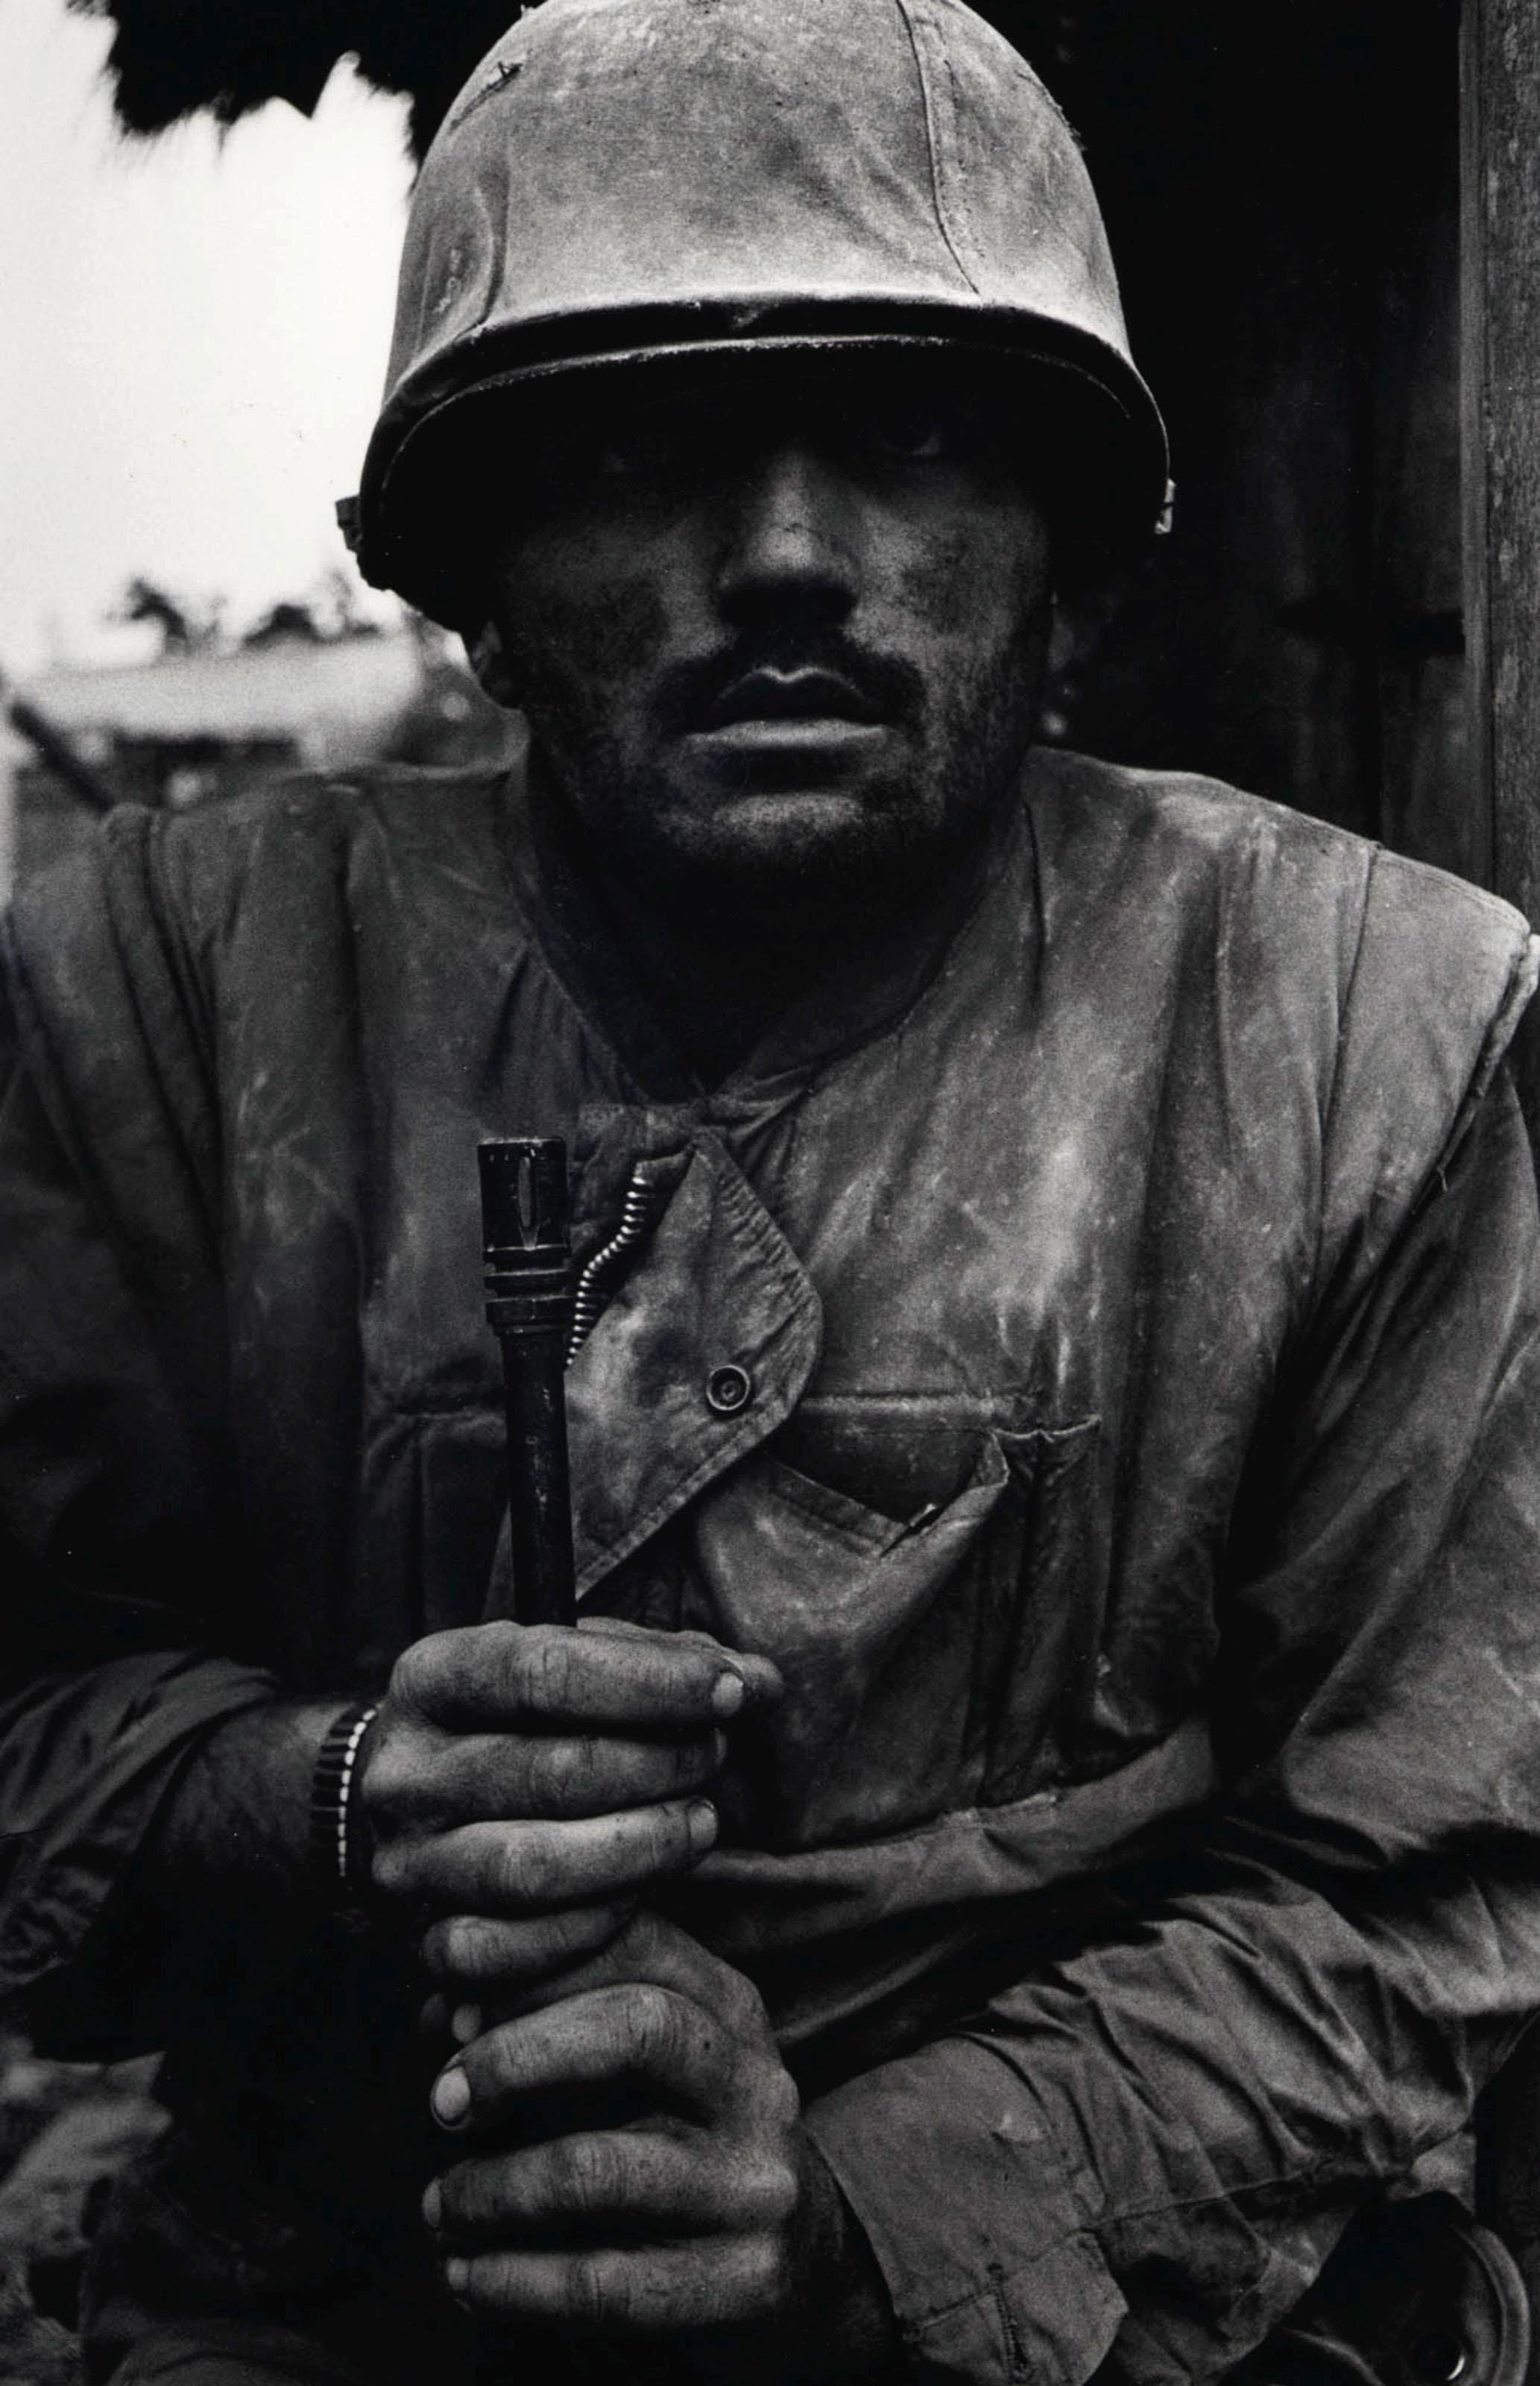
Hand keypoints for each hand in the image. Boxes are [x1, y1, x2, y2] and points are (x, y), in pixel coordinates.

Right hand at [359, 1619, 780, 1986]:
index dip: (649, 1681)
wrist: (420, 1810)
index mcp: (431, 1678)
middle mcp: (404, 1772)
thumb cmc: (521, 1725)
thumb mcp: (570, 1667)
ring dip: (641, 1846)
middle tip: (716, 1753)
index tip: (730, 1689)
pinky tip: (645, 1893)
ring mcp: (408, 1862)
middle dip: (659, 1763)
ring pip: (531, 1868)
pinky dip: (594, 1926)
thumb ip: (662, 1665)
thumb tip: (759, 1681)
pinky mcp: (426, 1940)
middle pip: (549, 1772)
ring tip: (702, 1822)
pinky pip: (514, 1951)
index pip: (540, 1670)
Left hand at [422, 1912, 898, 2378]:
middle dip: (515, 2058)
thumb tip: (445, 2010)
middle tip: (441, 2103)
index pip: (632, 1944)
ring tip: (438, 2206)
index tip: (449, 2016)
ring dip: (491, 2190)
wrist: (801, 2258)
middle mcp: (757, 2084)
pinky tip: (465, 2278)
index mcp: (730, 2008)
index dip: (526, 1969)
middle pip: (634, 2028)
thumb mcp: (644, 2059)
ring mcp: (757, 2184)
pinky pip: (603, 2282)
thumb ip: (555, 2012)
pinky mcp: (746, 2281)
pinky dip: (512, 2281)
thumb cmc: (678, 2137)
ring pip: (599, 2167)